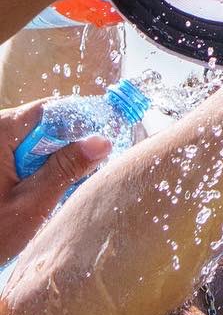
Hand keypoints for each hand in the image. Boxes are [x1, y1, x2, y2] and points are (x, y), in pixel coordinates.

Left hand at [0, 101, 110, 260]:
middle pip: (42, 124)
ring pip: (33, 140)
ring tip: (67, 184)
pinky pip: (20, 153)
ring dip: (54, 159)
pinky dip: (37, 167)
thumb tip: (101, 142)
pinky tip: (45, 188)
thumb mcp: (32, 203)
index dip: (82, 122)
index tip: (109, 137)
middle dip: (69, 144)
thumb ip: (65, 169)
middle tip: (93, 168)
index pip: (49, 111)